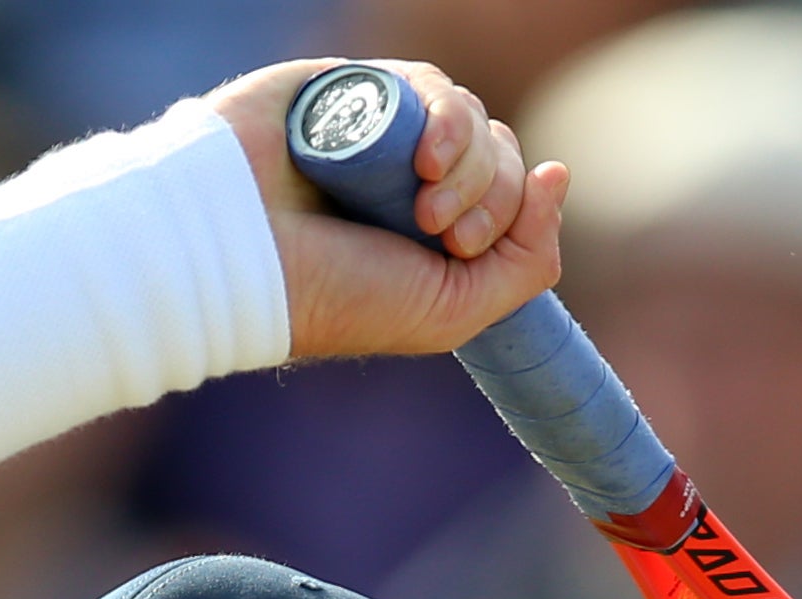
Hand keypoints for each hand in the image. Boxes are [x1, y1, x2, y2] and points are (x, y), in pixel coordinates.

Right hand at [214, 60, 566, 365]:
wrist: (243, 251)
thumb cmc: (336, 294)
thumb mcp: (453, 310)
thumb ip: (527, 262)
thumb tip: (558, 173)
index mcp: (435, 241)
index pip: (515, 204)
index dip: (514, 218)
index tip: (461, 247)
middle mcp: (413, 187)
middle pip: (502, 159)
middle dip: (489, 195)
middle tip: (437, 231)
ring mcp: (388, 137)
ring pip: (475, 120)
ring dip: (469, 161)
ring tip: (424, 199)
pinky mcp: (359, 93)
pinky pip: (433, 85)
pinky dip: (446, 117)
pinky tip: (422, 157)